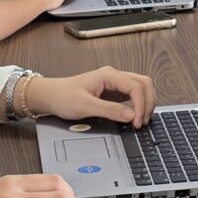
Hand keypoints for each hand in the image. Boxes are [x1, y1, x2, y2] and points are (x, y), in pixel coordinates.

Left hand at [28, 66, 155, 128]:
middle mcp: (114, 76)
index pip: (136, 86)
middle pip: (143, 83)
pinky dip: (137, 104)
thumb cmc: (63, 97)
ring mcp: (114, 83)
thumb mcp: (85, 106)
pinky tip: (134, 116)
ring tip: (140, 120)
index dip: (141, 105)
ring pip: (140, 87)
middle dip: (148, 102)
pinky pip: (132, 94)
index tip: (138, 122)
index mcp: (109, 75)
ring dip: (145, 102)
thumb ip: (109, 110)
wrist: (50, 95)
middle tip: (143, 121)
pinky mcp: (112, 91)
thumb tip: (131, 115)